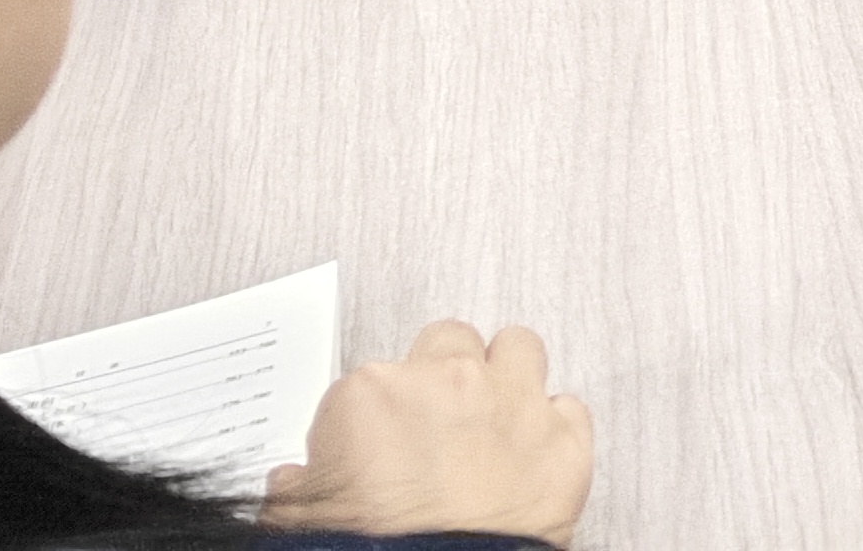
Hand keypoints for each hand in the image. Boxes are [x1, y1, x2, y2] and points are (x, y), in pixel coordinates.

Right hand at [266, 319, 592, 545]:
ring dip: (506, 376)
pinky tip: (532, 455)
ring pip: (519, 348)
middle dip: (443, 376)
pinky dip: (553, 427)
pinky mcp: (566, 442)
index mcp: (374, 393)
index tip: (375, 446)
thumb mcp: (301, 520)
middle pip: (449, 343)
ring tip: (491, 418)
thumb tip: (293, 481)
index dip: (374, 418)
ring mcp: (515, 405)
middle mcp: (450, 382)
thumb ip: (297, 486)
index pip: (371, 381)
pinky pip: (569, 408)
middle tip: (435, 422)